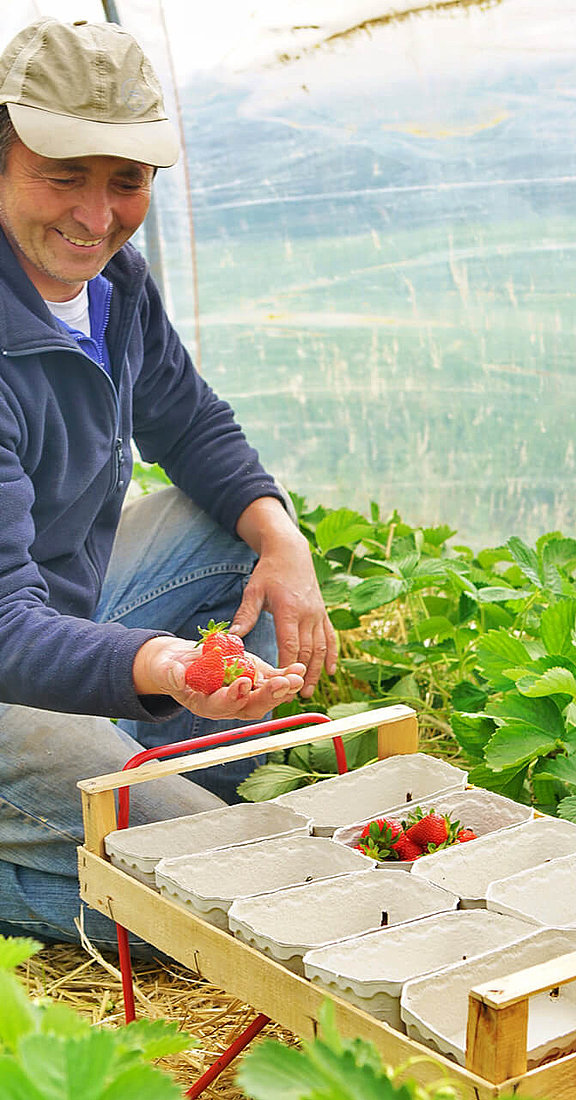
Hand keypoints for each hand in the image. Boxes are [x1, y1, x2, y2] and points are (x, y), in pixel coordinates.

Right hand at [133, 636, 305, 719]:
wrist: (183, 661)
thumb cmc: (172, 668)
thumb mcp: (166, 669)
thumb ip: (171, 674)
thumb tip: (177, 677)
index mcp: (206, 704)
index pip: (222, 706)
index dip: (233, 697)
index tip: (242, 684)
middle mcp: (229, 703)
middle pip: (251, 706)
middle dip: (267, 696)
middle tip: (280, 684)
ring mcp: (244, 692)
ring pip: (266, 696)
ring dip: (282, 689)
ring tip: (295, 678)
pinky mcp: (254, 678)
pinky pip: (272, 681)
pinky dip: (286, 676)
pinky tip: (297, 669)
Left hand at [232, 498, 337, 698]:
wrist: (291, 552)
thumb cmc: (268, 572)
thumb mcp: (253, 591)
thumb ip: (245, 616)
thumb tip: (231, 638)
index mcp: (289, 610)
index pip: (290, 645)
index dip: (286, 667)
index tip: (280, 685)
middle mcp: (308, 614)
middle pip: (307, 651)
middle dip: (300, 676)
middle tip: (291, 697)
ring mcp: (318, 614)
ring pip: (321, 648)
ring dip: (316, 672)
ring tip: (308, 692)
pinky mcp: (323, 614)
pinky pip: (330, 638)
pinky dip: (332, 656)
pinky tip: (330, 672)